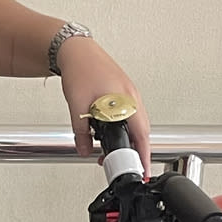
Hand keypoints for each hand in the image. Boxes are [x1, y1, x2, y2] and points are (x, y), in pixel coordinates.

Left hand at [57, 40, 149, 169]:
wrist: (76, 50)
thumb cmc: (81, 69)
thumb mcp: (77, 106)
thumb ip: (81, 132)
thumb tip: (83, 149)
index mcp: (126, 100)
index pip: (141, 135)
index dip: (143, 156)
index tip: (145, 171)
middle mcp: (132, 97)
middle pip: (143, 132)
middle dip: (137, 152)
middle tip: (128, 167)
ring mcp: (130, 94)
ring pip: (138, 124)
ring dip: (131, 141)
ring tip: (117, 155)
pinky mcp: (124, 92)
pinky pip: (132, 115)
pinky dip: (127, 129)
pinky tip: (114, 134)